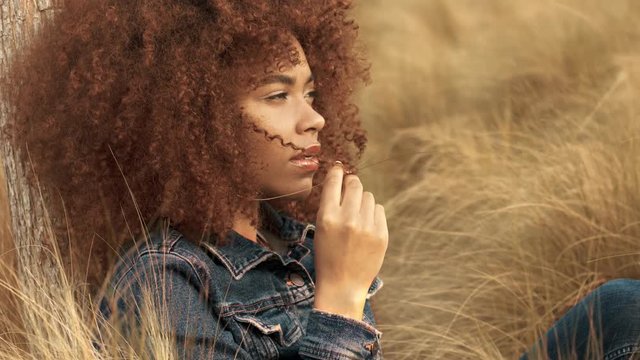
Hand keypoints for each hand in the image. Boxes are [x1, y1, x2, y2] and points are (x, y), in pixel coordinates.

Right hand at [312, 161, 388, 319]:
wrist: (342, 285)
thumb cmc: (327, 256)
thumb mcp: (321, 228)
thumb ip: (330, 204)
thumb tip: (342, 177)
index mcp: (327, 217)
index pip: (335, 181)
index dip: (337, 172)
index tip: (339, 169)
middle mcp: (348, 219)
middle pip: (355, 184)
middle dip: (351, 184)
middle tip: (349, 190)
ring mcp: (367, 227)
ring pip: (368, 196)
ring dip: (362, 201)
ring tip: (356, 217)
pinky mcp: (381, 235)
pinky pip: (378, 210)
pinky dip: (372, 213)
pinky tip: (365, 226)